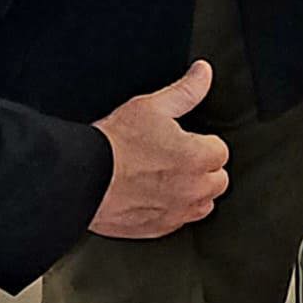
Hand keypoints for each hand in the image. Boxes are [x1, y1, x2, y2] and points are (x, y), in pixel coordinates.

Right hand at [90, 60, 228, 238]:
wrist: (81, 178)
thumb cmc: (114, 144)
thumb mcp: (151, 107)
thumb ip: (185, 91)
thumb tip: (204, 73)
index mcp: (198, 157)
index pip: (220, 150)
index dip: (201, 142)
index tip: (184, 140)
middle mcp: (193, 189)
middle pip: (217, 180)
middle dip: (202, 169)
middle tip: (175, 157)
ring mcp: (177, 212)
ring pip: (202, 204)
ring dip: (192, 192)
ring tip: (166, 177)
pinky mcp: (159, 229)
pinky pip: (178, 221)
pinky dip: (171, 210)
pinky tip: (152, 196)